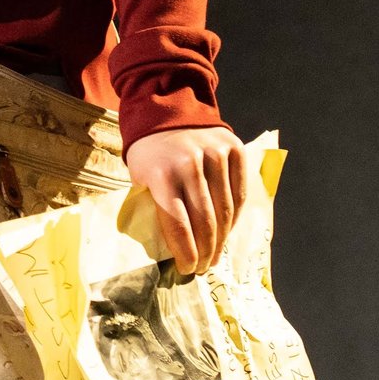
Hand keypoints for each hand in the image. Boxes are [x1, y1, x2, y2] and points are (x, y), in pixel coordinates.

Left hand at [124, 124, 248, 275]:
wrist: (166, 111)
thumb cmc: (149, 153)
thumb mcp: (139, 177)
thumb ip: (153, 206)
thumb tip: (167, 247)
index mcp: (161, 174)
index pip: (177, 223)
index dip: (185, 251)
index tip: (187, 269)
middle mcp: (190, 165)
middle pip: (205, 220)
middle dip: (205, 250)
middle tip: (204, 267)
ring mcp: (214, 155)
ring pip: (226, 210)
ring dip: (222, 239)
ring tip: (216, 256)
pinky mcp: (234, 149)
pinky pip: (240, 192)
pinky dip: (236, 216)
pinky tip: (228, 231)